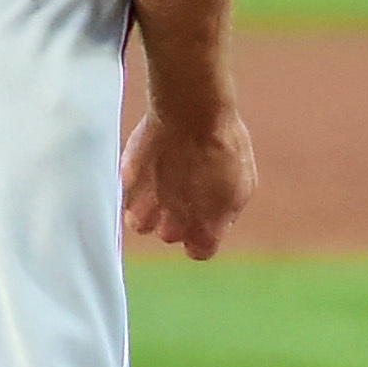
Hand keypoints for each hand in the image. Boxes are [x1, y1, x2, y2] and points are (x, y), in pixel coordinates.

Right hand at [121, 109, 257, 260]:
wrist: (191, 115)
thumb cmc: (223, 146)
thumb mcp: (242, 183)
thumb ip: (226, 212)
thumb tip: (217, 221)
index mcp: (205, 232)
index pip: (198, 251)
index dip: (199, 233)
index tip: (200, 216)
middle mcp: (172, 227)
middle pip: (169, 233)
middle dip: (174, 215)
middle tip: (182, 187)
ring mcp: (145, 209)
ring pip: (141, 220)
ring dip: (149, 206)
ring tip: (161, 179)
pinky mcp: (125, 186)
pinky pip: (126, 196)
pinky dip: (133, 187)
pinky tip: (148, 166)